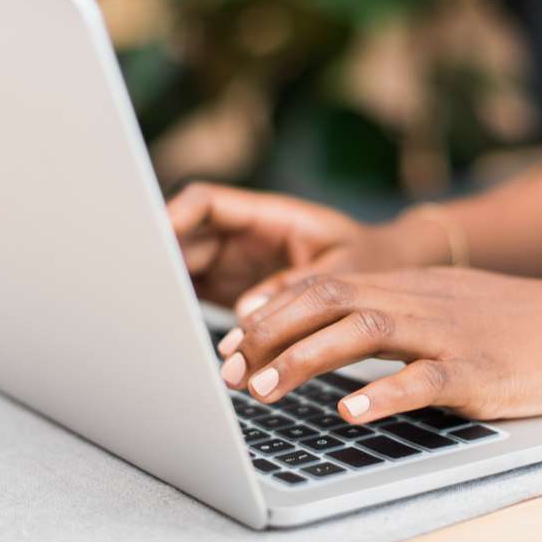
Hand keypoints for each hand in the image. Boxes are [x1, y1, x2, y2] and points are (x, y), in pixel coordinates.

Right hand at [168, 182, 450, 314]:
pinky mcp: (239, 293)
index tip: (153, 241)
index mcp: (271, 216)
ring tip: (154, 323)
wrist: (395, 272)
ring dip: (173, 295)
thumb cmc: (375, 260)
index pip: (207, 204)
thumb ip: (296, 288)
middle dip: (166, 265)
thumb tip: (247, 313)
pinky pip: (203, 298)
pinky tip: (173, 336)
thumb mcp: (344, 272)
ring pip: (189, 272)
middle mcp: (246, 237)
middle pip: (188, 240)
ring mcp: (239, 265)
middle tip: (146, 296)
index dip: (174, 217)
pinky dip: (186, 314)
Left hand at [214, 268, 541, 421]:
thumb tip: (330, 336)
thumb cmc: (517, 324)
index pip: (320, 287)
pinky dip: (383, 393)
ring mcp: (449, 334)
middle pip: (327, 301)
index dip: (267, 314)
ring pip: (364, 332)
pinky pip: (425, 378)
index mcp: (406, 287)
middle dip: (268, 335)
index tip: (228, 345)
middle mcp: (419, 301)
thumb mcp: (446, 305)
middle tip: (228, 371)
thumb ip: (392, 314)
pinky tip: (349, 412)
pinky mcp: (481, 370)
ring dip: (306, 360)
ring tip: (264, 390)